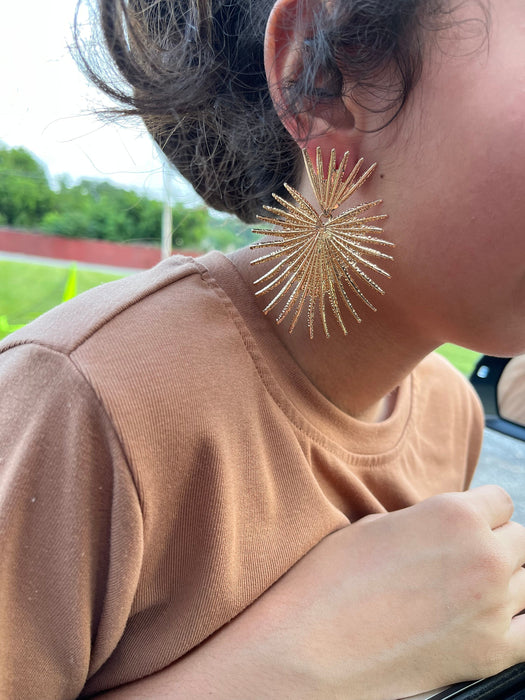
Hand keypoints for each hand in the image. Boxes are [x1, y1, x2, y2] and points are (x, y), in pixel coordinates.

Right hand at [102, 486, 524, 699]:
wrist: (310, 647)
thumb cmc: (331, 580)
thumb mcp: (376, 525)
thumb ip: (426, 520)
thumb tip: (446, 527)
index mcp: (454, 513)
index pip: (501, 501)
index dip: (479, 512)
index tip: (462, 526)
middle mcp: (484, 554)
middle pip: (520, 539)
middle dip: (494, 544)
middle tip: (457, 560)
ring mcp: (492, 606)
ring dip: (503, 581)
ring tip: (465, 590)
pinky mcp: (491, 652)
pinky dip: (513, 622)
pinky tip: (484, 621)